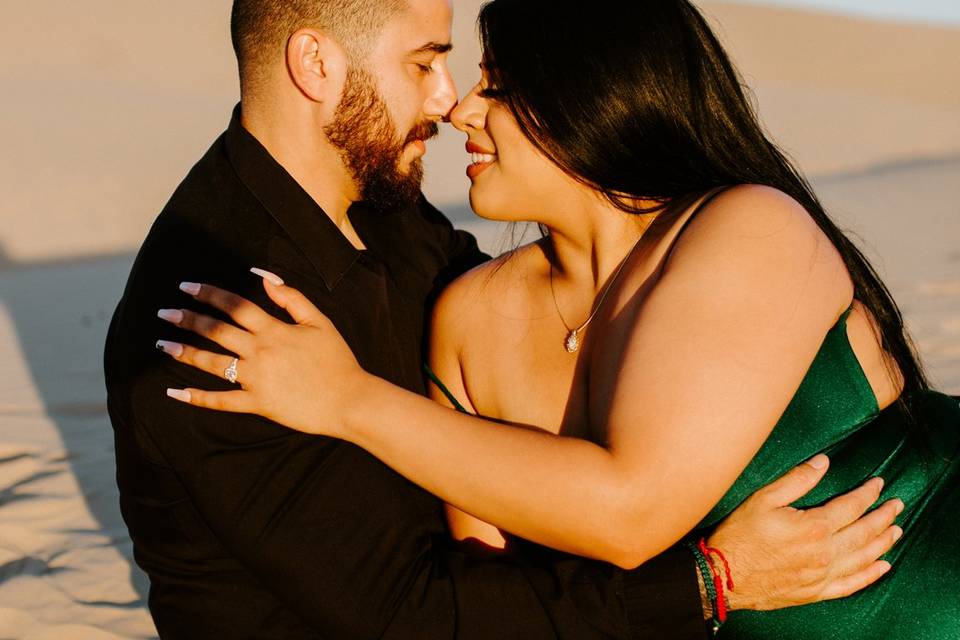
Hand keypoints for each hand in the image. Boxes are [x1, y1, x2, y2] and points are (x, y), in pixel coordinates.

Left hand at [156, 269, 367, 437]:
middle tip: (164, 314)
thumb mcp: (319, 322)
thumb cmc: (338, 360)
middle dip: (187, 320)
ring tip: (163, 344)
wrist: (350, 400)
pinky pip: (222, 401)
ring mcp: (257, 379)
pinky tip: (175, 391)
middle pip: (216, 331)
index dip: (208, 293)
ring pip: (213, 363)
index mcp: (275, 330)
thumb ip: (291, 298)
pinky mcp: (258, 404)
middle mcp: (261, 352)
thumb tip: (264, 276)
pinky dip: (197, 398)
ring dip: (186, 352)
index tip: (186, 286)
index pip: (234, 305)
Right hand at [708, 454, 901, 611]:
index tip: (879, 484)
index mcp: (813, 527)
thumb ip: (796, 480)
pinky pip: (851, 584)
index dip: (867, 494)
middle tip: (897, 505)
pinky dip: (870, 575)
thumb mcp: (763, 499)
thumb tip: (823, 463)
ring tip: (896, 530)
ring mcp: (822, 575)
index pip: (851, 506)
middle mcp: (824, 553)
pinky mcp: (816, 592)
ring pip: (863, 558)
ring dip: (883, 543)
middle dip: (883, 516)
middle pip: (864, 532)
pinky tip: (882, 566)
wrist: (724, 577)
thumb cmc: (740, 536)